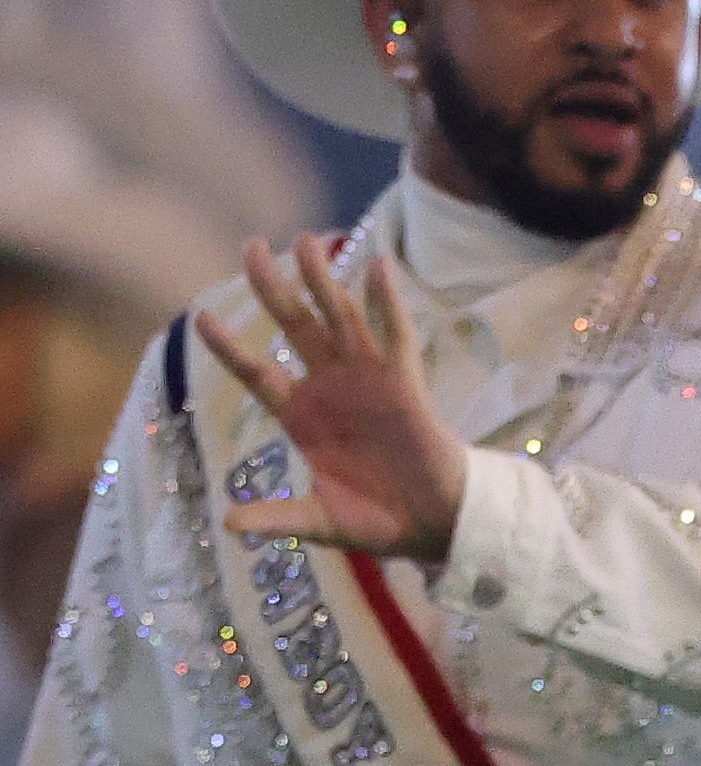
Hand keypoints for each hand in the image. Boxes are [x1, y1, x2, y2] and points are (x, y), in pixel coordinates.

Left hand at [194, 237, 469, 562]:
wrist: (434, 524)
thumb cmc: (377, 519)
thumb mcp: (318, 520)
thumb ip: (276, 516)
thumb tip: (227, 525)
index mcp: (302, 416)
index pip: (257, 371)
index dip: (229, 346)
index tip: (200, 315)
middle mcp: (330, 388)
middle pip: (294, 326)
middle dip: (272, 286)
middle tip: (250, 245)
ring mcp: (367, 381)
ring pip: (339, 318)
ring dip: (322, 280)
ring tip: (306, 240)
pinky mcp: (404, 384)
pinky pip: (394, 335)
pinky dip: (387, 301)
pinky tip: (378, 266)